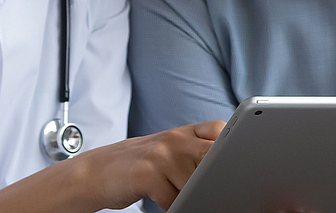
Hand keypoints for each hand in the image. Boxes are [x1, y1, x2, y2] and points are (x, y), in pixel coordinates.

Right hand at [63, 120, 224, 210]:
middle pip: (211, 157)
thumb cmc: (143, 165)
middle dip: (215, 175)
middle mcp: (173, 139)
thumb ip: (198, 149)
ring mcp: (159, 155)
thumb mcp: (171, 149)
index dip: (230, 146)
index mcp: (184, 132)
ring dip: (189, 196)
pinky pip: (173, 199)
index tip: (237, 162)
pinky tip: (162, 200)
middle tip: (215, 188)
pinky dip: (172, 206)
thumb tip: (234, 166)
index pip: (219, 130)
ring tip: (176, 193)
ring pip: (194, 183)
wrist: (99, 171)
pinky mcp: (146, 175)